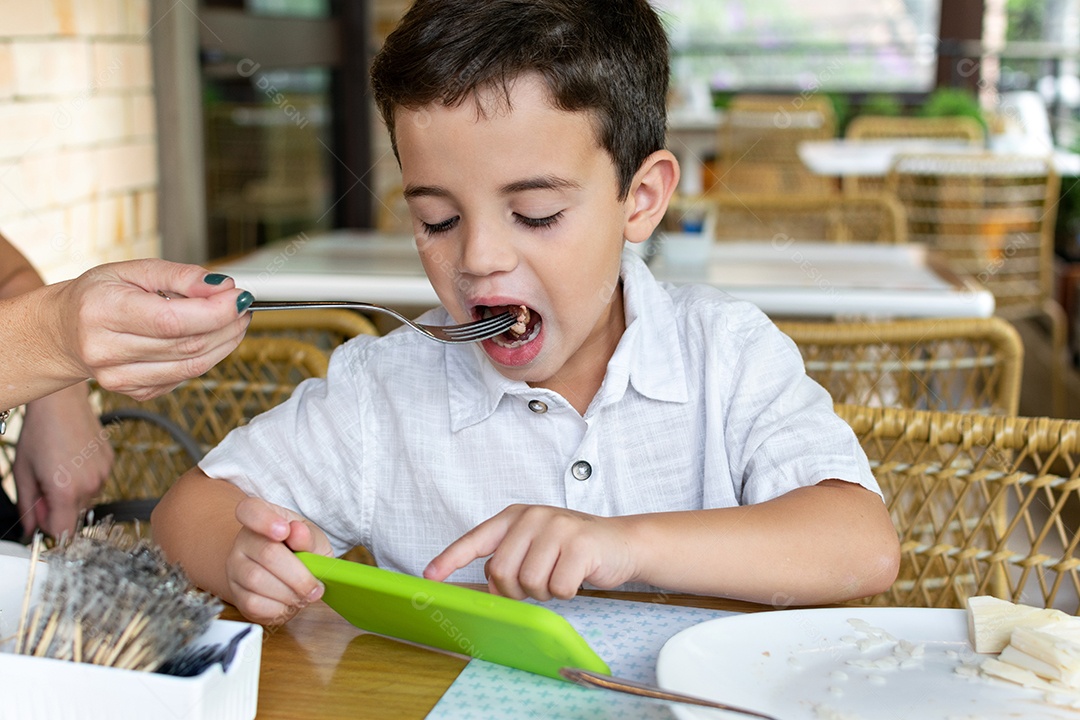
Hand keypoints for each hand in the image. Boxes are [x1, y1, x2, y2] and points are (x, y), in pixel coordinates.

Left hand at [14, 384, 112, 537]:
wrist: (62, 403)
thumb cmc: (39, 432)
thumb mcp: (23, 472)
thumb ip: (27, 505)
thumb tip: (30, 528)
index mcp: (65, 490)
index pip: (64, 533)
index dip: (49, 527)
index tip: (40, 513)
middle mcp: (90, 485)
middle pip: (74, 516)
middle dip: (59, 507)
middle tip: (46, 483)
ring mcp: (103, 474)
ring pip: (86, 499)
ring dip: (73, 492)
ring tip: (61, 467)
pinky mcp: (110, 463)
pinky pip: (96, 482)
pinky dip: (85, 478)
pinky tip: (74, 459)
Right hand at [54, 259, 251, 400]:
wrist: (65, 331)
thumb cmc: (99, 295)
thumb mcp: (134, 270)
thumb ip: (181, 276)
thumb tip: (222, 286)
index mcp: (103, 312)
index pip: (172, 320)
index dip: (215, 311)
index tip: (239, 296)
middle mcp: (106, 350)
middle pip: (188, 345)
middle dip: (227, 325)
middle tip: (242, 306)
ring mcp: (119, 378)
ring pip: (193, 366)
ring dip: (224, 343)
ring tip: (234, 321)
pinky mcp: (136, 393)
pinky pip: (185, 377)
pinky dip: (206, 357)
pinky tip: (208, 338)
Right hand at [225, 496, 332, 624]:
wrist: (283, 573)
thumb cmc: (299, 549)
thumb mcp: (312, 537)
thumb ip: (309, 536)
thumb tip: (298, 533)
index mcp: (261, 516)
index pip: (250, 510)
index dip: (265, 520)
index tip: (284, 530)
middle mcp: (243, 540)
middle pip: (266, 553)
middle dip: (298, 575)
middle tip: (315, 586)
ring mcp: (235, 567)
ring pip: (257, 581)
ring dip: (289, 593)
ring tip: (305, 595)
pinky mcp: (236, 594)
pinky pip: (253, 603)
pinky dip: (278, 607)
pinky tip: (289, 602)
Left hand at [424, 504, 639, 600]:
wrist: (621, 543)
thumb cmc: (573, 549)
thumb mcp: (535, 547)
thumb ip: (508, 561)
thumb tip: (485, 590)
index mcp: (516, 517)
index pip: (476, 539)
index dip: (450, 559)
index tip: (429, 577)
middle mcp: (533, 517)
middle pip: (500, 572)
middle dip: (516, 590)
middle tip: (537, 583)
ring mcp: (557, 528)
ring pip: (528, 584)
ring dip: (544, 592)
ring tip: (559, 575)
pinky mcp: (580, 545)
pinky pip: (557, 588)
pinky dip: (566, 593)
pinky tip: (577, 577)